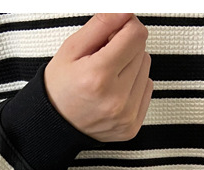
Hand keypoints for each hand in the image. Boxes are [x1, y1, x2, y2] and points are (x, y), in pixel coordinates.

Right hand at [43, 13, 152, 141]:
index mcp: (98, 76)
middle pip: (142, 51)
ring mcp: (126, 115)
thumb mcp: (72, 48)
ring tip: (107, 77)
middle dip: (125, 48)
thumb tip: (126, 11)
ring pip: (146, 69)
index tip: (112, 33)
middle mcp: (115, 99)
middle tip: (102, 60)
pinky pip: (147, 89)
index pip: (135, 34)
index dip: (125, 27)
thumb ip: (102, 24)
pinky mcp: (132, 126)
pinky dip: (134, 85)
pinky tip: (114, 91)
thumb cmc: (60, 87)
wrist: (56, 125)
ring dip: (130, 67)